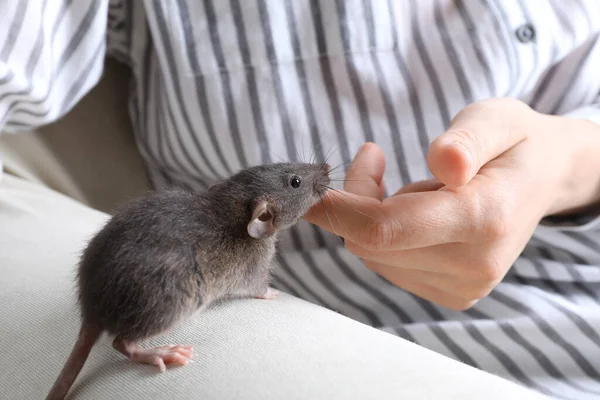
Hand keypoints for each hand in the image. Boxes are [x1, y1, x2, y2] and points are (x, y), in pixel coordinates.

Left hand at [305, 98, 599, 309]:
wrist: (542, 179)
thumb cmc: (514, 142)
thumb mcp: (497, 119)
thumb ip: (468, 139)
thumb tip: (444, 163)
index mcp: (484, 217)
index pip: (386, 228)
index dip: (336, 208)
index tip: (307, 186)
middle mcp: (473, 265)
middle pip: (370, 242)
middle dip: (355, 199)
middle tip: (373, 157)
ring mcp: (462, 286)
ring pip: (372, 255)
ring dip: (369, 216)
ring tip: (406, 182)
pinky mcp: (452, 294)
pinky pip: (387, 265)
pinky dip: (382, 236)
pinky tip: (411, 210)